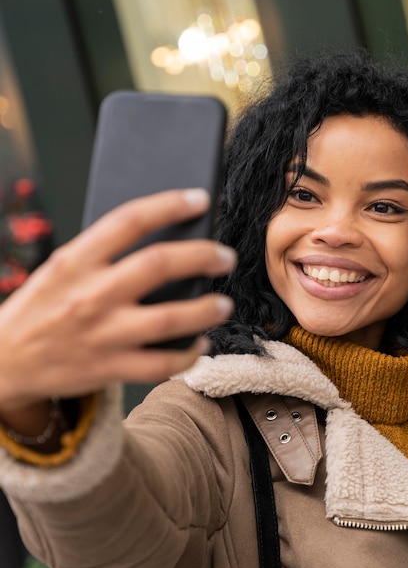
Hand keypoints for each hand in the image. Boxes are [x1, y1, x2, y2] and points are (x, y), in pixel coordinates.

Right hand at [0, 189, 235, 413]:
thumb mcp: (61, 270)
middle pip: (159, 265)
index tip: (200, 199)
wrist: (2, 362)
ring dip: (206, 310)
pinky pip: (161, 365)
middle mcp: (90, 294)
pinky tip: (200, 344)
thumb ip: (104, 256)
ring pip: (170, 320)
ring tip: (224, 304)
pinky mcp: (108, 368)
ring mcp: (101, 334)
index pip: (129, 220)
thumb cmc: (40, 309)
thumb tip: (165, 242)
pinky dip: (189, 355)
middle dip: (202, 257)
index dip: (170, 205)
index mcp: (75, 260)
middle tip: (225, 256)